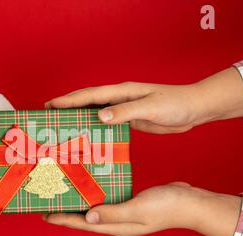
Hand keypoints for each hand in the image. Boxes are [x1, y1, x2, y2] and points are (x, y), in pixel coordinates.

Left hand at [43, 182, 241, 235]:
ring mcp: (123, 214)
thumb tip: (88, 216)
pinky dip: (94, 195)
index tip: (45, 214)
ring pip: (94, 210)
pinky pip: (106, 201)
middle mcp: (117, 223)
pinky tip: (90, 187)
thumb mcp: (138, 208)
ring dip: (79, 203)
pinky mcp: (129, 204)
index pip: (84, 224)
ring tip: (64, 193)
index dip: (63, 219)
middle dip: (66, 213)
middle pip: (85, 219)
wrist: (191, 203)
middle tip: (49, 202)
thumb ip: (113, 212)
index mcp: (117, 226)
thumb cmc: (167, 206)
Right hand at [46, 68, 242, 133]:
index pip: (90, 95)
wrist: (193, 109)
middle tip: (49, 115)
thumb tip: (100, 116)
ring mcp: (124, 109)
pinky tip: (88, 136)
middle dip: (68, 107)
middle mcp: (120, 98)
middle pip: (88, 101)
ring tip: (62, 127)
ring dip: (79, 117)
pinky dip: (94, 127)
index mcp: (122, 92)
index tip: (50, 105)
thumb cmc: (176, 104)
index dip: (69, 101)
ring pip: (95, 112)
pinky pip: (107, 123)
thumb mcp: (151, 107)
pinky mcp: (130, 120)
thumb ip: (126, 111)